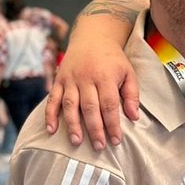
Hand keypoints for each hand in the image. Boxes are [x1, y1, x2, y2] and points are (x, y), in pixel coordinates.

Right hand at [44, 0, 143, 148]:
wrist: (92, 38)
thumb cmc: (113, 59)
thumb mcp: (129, 73)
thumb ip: (131, 95)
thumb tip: (134, 117)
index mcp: (106, 77)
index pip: (109, 105)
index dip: (112, 124)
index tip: (116, 140)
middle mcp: (86, 79)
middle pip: (90, 107)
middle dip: (94, 129)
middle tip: (99, 147)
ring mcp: (70, 79)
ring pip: (70, 105)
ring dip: (72, 125)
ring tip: (76, 142)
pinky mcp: (58, 80)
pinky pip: (52, 99)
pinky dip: (50, 114)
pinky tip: (51, 129)